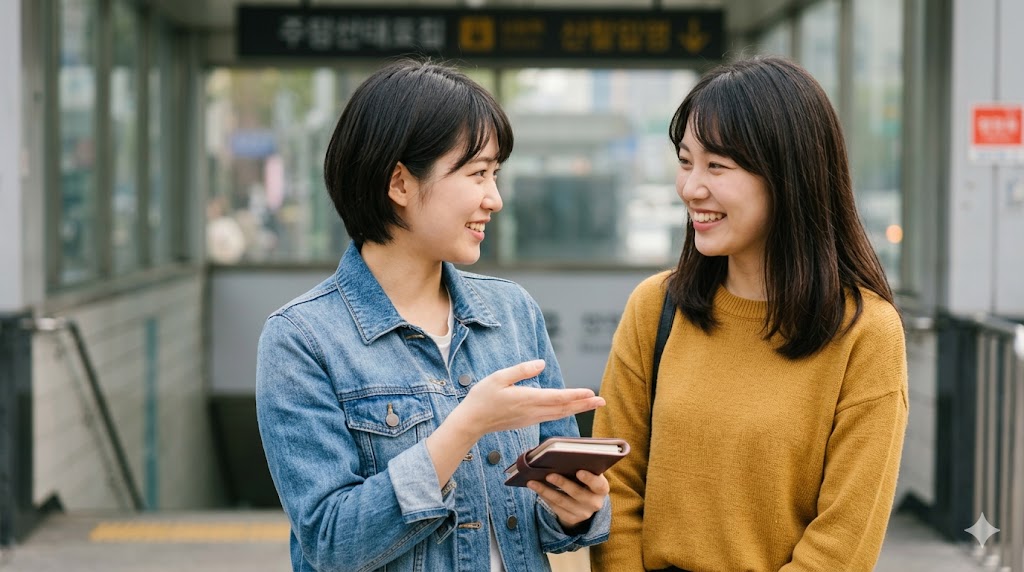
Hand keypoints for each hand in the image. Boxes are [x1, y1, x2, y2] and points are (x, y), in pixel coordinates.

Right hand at [455, 359, 605, 438]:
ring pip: (559, 414)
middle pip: (563, 408)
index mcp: (526, 399)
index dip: (575, 395)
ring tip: (593, 404)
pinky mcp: (528, 421)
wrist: (472, 422)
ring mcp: (531, 418)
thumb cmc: (482, 398)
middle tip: (602, 401)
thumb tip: (541, 364)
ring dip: (577, 409)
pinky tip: (571, 409)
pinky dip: (565, 412)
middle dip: (584, 404)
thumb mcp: (498, 378)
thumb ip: (521, 370)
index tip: (591, 393)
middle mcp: (532, 411)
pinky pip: (552, 416)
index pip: (557, 398)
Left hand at [527, 470, 609, 530]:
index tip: (579, 471)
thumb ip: (584, 465)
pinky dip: (545, 498)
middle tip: (549, 475)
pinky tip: (537, 490)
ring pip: (562, 502)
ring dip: (546, 491)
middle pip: (577, 493)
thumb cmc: (585, 480)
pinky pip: (555, 508)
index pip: (598, 484)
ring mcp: (583, 513)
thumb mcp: (590, 473)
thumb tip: (568, 453)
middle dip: (562, 483)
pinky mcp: (571, 519)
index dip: (590, 479)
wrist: (586, 502)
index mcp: (602, 489)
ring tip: (533, 482)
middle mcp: (595, 503)